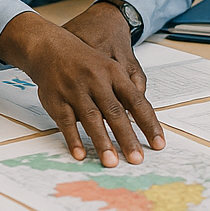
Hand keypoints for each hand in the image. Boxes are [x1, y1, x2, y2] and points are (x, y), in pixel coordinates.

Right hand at [0, 10, 163, 168]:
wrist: (51, 48)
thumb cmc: (86, 63)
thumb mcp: (111, 69)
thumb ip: (125, 93)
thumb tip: (141, 120)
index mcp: (114, 73)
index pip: (137, 101)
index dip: (148, 123)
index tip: (158, 143)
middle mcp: (96, 81)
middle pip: (115, 112)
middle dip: (127, 138)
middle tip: (136, 159)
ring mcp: (75, 90)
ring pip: (91, 118)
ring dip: (102, 142)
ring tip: (111, 162)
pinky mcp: (57, 100)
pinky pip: (66, 122)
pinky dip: (73, 139)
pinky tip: (81, 154)